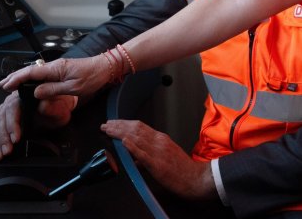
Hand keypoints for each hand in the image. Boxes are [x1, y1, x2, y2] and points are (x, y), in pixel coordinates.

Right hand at [0, 56, 109, 98]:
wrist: (106, 67)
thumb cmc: (93, 77)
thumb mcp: (73, 87)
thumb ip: (54, 90)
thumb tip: (36, 93)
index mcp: (56, 68)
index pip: (31, 73)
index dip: (17, 79)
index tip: (6, 86)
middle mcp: (55, 66)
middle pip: (30, 70)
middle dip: (15, 77)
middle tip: (2, 85)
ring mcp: (58, 67)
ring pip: (35, 72)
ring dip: (22, 77)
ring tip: (11, 84)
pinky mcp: (62, 70)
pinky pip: (43, 73)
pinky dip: (32, 78)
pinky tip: (29, 82)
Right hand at [0, 91, 76, 160]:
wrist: (57, 110)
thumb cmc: (58, 108)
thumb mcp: (60, 109)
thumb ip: (54, 107)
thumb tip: (45, 105)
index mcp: (25, 94)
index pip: (13, 107)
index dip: (12, 123)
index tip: (16, 138)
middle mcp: (13, 100)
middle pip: (2, 117)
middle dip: (3, 136)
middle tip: (8, 150)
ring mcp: (7, 110)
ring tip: (1, 154)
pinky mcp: (4, 119)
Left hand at [101, 120, 215, 199]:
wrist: (195, 178)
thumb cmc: (183, 169)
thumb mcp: (167, 154)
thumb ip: (151, 152)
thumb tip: (135, 156)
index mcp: (161, 139)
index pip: (140, 126)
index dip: (125, 123)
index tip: (114, 123)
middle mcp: (159, 142)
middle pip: (135, 129)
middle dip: (119, 126)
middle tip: (106, 124)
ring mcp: (158, 152)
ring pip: (136, 138)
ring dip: (120, 132)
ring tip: (108, 129)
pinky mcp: (157, 165)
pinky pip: (143, 154)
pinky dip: (133, 146)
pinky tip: (124, 141)